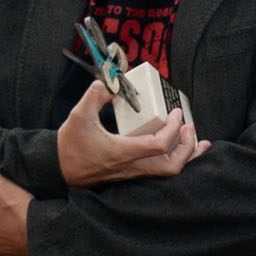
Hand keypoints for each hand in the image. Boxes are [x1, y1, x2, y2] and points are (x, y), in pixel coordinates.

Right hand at [57, 81, 208, 188]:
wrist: (57, 169)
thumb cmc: (70, 145)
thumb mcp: (79, 115)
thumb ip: (95, 95)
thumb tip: (109, 81)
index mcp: (122, 152)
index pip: (158, 145)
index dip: (173, 129)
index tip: (175, 113)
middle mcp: (131, 167)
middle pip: (171, 166)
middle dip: (187, 148)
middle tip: (189, 127)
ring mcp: (131, 173)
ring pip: (167, 172)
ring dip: (186, 157)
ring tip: (197, 142)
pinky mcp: (129, 174)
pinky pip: (159, 172)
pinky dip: (174, 160)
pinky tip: (179, 150)